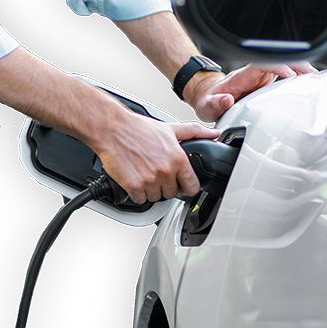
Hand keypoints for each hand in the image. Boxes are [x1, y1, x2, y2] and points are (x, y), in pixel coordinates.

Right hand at [95, 116, 219, 204]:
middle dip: (165, 185)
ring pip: (156, 197)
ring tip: (143, 174)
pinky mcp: (134, 186)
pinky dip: (137, 193)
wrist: (112, 130)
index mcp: (178, 159)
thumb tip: (213, 134)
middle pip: (172, 193)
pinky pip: (140, 199)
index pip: (192, 186)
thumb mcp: (170, 128)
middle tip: (155, 173)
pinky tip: (134, 179)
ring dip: (150, 190)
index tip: (180, 184)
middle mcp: (165, 171)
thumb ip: (194, 132)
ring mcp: (150, 180)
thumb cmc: (138, 129)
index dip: (186, 186)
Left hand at [188, 62, 316, 121]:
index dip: (277, 66)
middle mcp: (252, 73)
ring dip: (300, 69)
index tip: (290, 76)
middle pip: (277, 61)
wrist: (209, 98)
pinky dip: (297, 77)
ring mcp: (260, 76)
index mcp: (240, 76)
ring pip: (283, 66)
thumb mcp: (207, 106)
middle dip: (295, 65)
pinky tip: (309, 82)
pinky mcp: (266, 82)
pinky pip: (284, 74)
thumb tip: (227, 100)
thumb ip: (215, 103)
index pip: (261, 64)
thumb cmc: (209, 101)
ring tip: (317, 78)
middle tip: (312, 75)